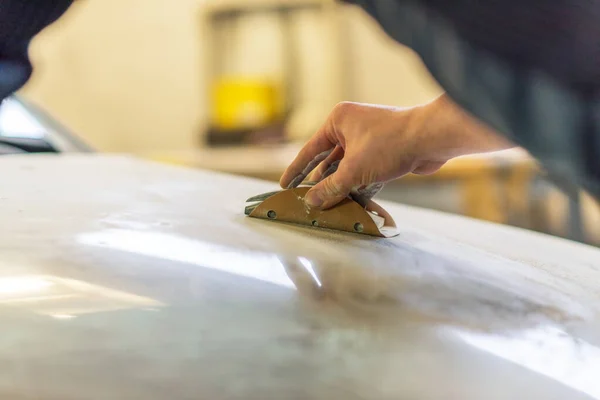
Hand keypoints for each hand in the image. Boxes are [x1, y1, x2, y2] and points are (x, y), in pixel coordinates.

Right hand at [280, 97, 512, 208]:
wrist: (430, 139)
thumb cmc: (390, 144)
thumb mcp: (354, 170)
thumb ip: (330, 188)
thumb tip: (311, 203)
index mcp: (338, 121)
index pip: (310, 150)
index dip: (296, 170)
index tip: (284, 186)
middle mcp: (351, 128)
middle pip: (329, 162)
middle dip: (321, 184)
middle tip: (307, 203)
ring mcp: (368, 141)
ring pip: (348, 170)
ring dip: (341, 189)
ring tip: (327, 209)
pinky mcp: (383, 154)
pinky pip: (365, 173)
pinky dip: (360, 188)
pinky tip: (353, 206)